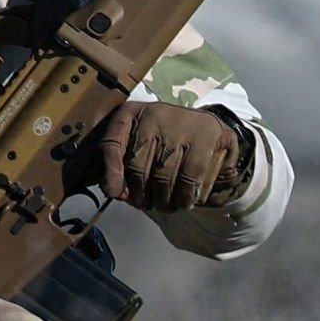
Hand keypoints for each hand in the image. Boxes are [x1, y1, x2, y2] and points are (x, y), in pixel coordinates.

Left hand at [71, 102, 246, 213]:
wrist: (209, 125)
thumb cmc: (166, 138)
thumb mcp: (138, 141)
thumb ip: (121, 163)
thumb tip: (114, 192)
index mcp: (132, 113)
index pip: (112, 143)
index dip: (111, 172)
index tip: (114, 193)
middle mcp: (155, 115)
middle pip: (137, 165)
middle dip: (140, 193)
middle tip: (146, 205)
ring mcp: (183, 124)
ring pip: (163, 175)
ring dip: (163, 199)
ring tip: (165, 207)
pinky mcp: (208, 137)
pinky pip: (191, 177)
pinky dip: (185, 195)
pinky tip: (185, 202)